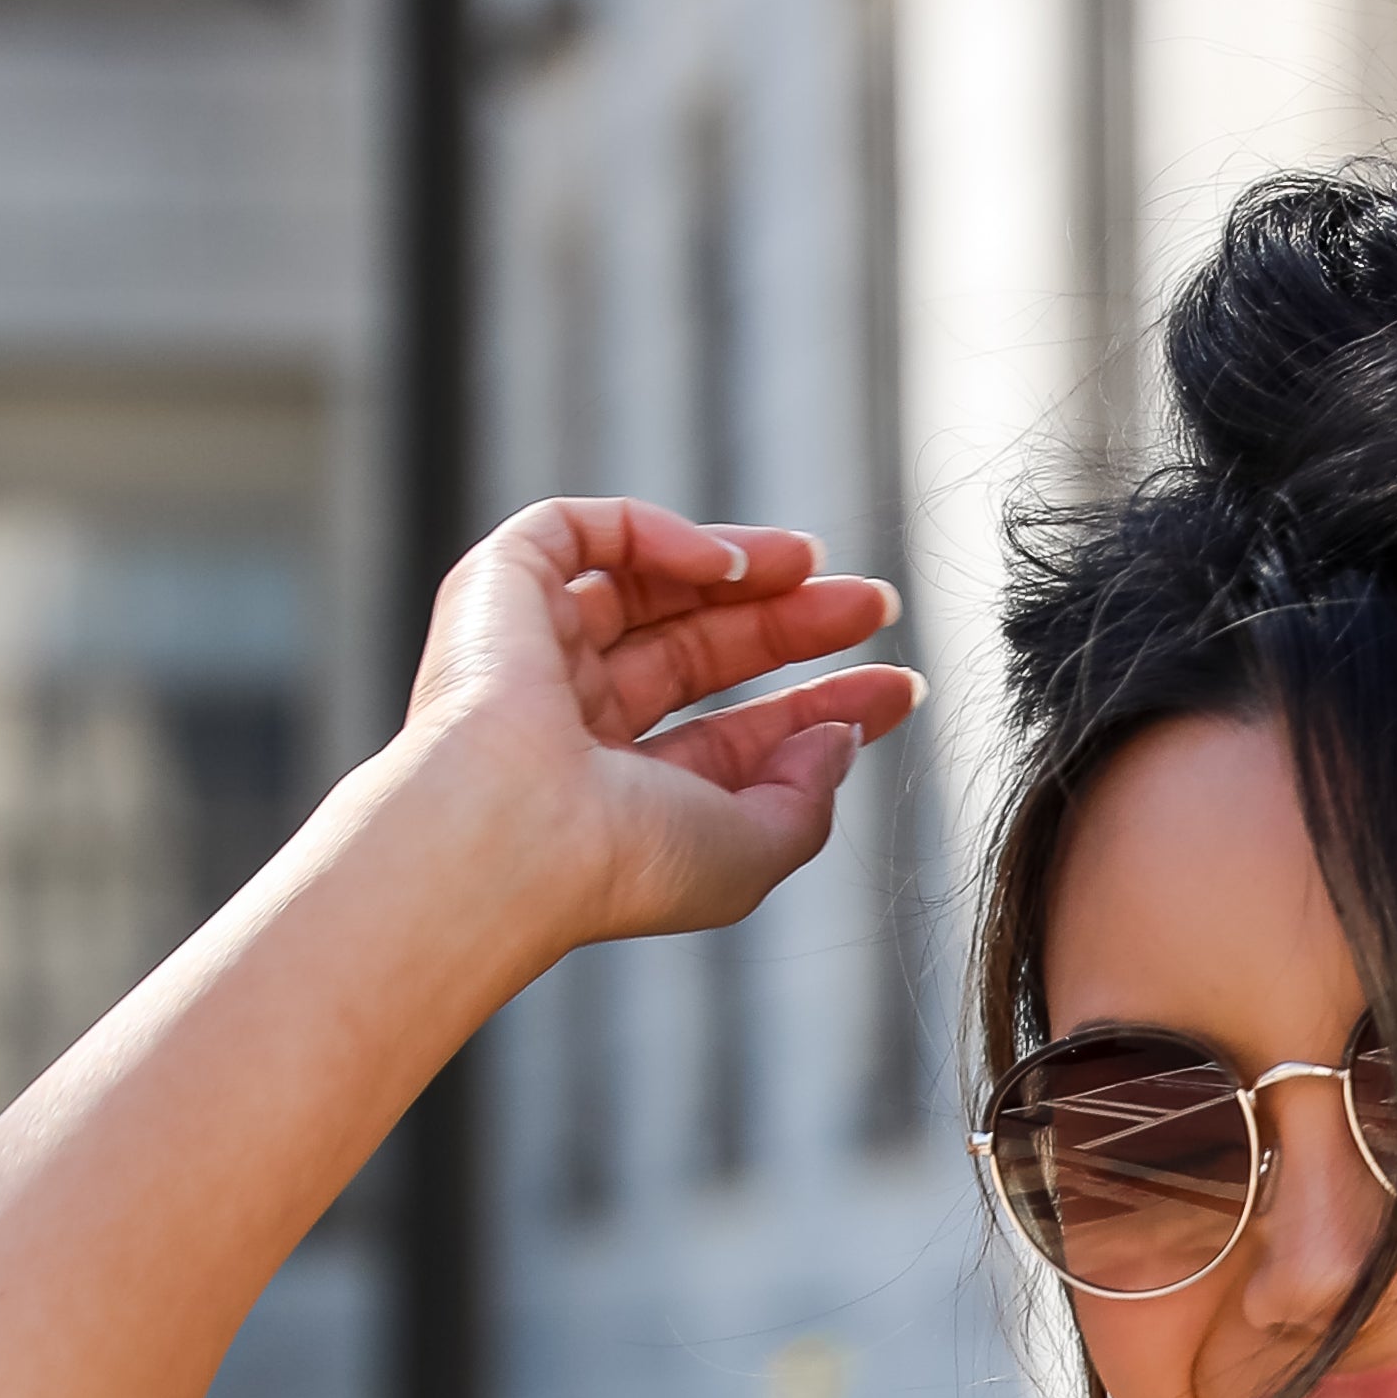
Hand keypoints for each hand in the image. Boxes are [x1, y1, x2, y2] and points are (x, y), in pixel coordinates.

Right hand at [398, 496, 921, 954]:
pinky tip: (729, 566)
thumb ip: (806, 799)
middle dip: (793, 624)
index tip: (900, 684)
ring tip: (816, 564)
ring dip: (742, 569)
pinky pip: (584, 532)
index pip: (735, 735)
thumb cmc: (623, 864)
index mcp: (627, 796)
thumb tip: (842, 736)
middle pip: (702, 652)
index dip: (820, 705)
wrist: (514, 834)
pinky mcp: (496, 590)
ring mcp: (535, 654)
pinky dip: (660, 535)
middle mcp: (577, 724)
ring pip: (651, 585)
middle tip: (877, 605)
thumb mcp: (750, 852)